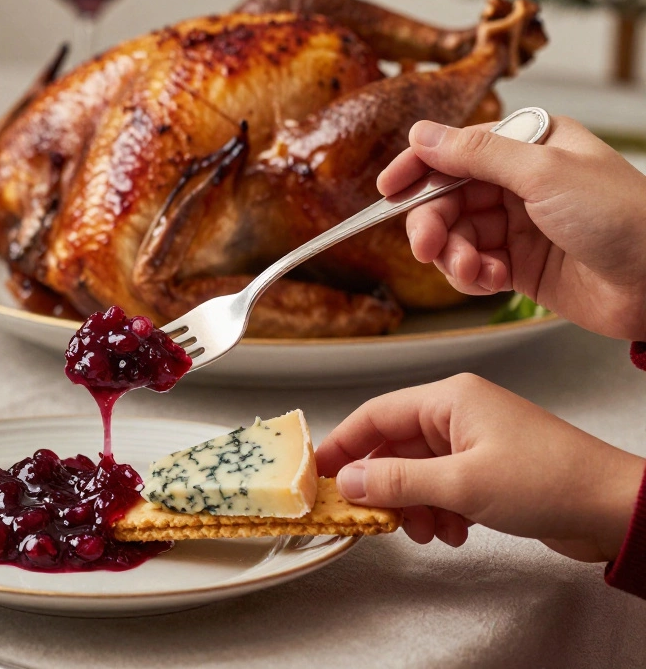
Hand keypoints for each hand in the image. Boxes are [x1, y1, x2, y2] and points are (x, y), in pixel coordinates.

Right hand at [317, 373, 643, 562]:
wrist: (612, 507)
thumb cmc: (548, 481)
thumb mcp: (462, 484)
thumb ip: (399, 481)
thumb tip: (350, 480)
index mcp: (449, 399)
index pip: (375, 414)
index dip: (342, 445)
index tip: (318, 474)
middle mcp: (458, 414)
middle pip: (394, 447)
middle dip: (385, 488)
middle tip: (374, 518)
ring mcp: (474, 442)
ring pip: (417, 473)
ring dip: (414, 506)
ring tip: (428, 532)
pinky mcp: (489, 469)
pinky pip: (442, 487)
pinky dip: (439, 511)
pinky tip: (455, 532)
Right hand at [379, 116, 645, 340]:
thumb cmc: (624, 217)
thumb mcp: (544, 173)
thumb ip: (477, 154)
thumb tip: (422, 134)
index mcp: (529, 145)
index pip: (455, 150)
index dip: (417, 168)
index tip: (388, 190)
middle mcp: (520, 182)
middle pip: (447, 198)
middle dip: (433, 223)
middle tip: (427, 247)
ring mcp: (519, 225)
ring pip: (456, 235)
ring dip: (453, 255)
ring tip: (471, 271)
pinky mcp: (521, 265)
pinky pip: (473, 267)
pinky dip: (471, 276)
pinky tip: (488, 281)